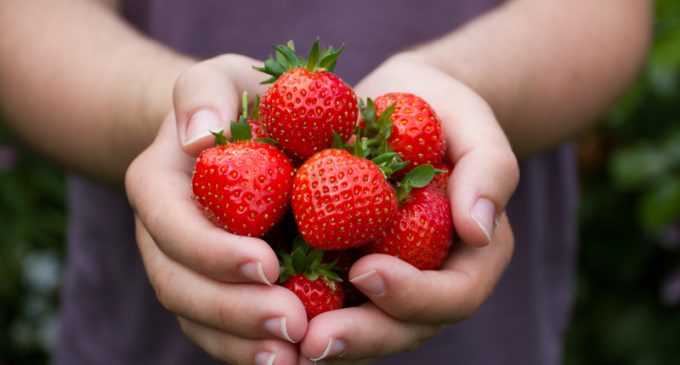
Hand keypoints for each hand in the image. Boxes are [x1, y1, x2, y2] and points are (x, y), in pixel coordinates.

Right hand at [125, 55, 308, 364]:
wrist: (242, 134)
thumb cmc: (236, 102)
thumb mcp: (220, 78)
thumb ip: (202, 93)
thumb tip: (194, 139)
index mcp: (159, 188)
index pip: (172, 227)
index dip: (212, 252)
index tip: (266, 265)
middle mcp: (165, 239)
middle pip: (182, 286)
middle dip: (233, 311)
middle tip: (291, 324)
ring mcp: (191, 269)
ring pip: (201, 320)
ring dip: (244, 343)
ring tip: (294, 356)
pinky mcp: (221, 289)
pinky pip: (229, 330)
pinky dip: (255, 347)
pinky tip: (297, 357)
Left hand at [297, 55, 518, 362]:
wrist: (394, 105)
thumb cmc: (442, 111)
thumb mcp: (473, 126)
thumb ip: (490, 170)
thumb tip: (479, 228)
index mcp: (470, 257)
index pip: (453, 296)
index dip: (413, 296)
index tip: (367, 271)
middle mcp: (428, 281)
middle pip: (402, 328)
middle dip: (360, 337)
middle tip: (313, 340)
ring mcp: (384, 279)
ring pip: (359, 325)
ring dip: (322, 337)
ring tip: (280, 337)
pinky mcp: (343, 266)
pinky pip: (322, 296)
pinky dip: (294, 305)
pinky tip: (256, 303)